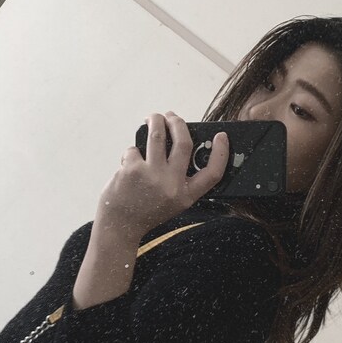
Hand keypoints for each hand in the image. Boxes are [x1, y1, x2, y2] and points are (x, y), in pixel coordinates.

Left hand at [95, 111, 229, 238]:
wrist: (120, 226)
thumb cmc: (146, 210)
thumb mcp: (172, 202)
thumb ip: (180, 179)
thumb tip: (179, 142)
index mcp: (186, 195)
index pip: (212, 173)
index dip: (221, 152)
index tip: (221, 136)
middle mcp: (172, 185)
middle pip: (184, 142)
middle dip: (178, 123)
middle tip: (172, 117)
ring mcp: (152, 175)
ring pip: (158, 134)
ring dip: (156, 120)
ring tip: (153, 118)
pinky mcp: (132, 170)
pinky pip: (134, 149)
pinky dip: (132, 152)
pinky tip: (129, 163)